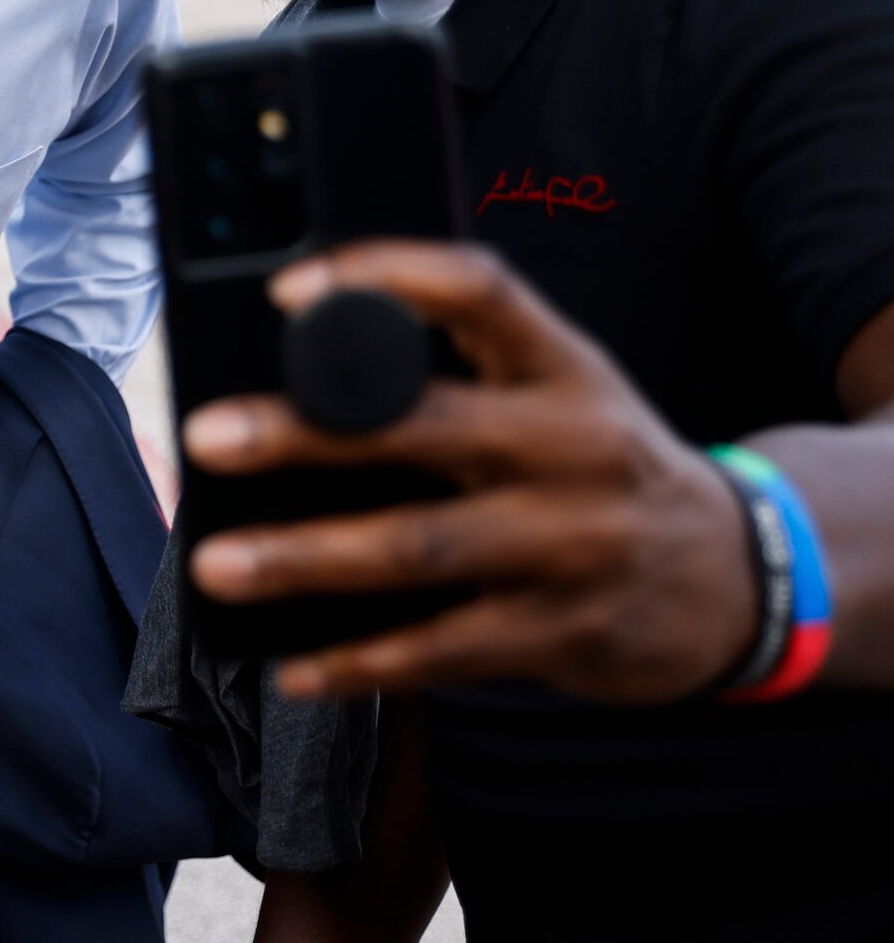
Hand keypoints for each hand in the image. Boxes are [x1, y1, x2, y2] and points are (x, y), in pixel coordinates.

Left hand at [182, 240, 753, 703]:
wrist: (737, 575)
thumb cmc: (598, 465)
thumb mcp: (561, 392)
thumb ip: (460, 373)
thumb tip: (286, 385)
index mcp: (564, 365)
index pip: (478, 289)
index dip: (383, 275)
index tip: (288, 288)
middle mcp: (573, 444)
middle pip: (422, 426)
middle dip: (304, 432)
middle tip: (206, 436)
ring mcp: (572, 542)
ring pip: (417, 549)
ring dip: (305, 559)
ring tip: (217, 564)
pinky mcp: (565, 630)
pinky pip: (443, 651)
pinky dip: (359, 662)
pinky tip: (293, 667)